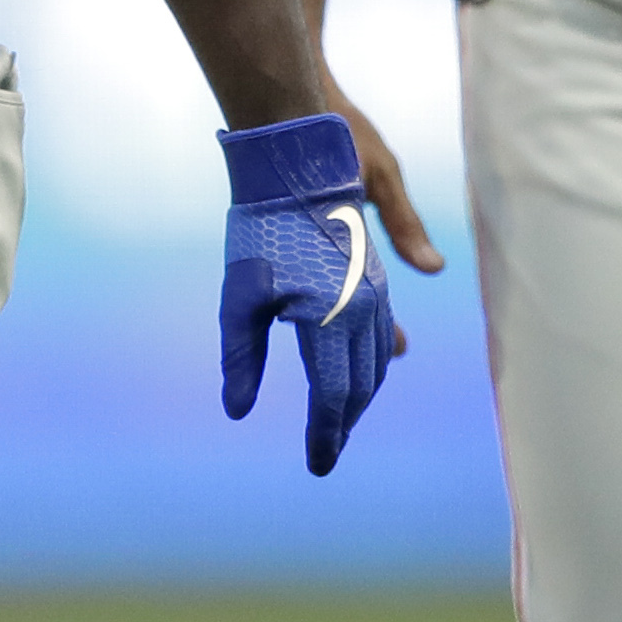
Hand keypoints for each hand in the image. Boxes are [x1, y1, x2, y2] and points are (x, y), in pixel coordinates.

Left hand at [217, 112, 413, 475]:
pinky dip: (378, 355)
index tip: (318, 467)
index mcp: (330, 319)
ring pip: (378, 358)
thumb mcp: (239, 294)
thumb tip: (237, 411)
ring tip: (343, 419)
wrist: (298, 154)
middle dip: (343, 422)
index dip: (326, 436)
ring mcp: (377, 289)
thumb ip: (243, 355)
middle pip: (360, 384)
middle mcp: (364, 309)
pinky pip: (385, 327)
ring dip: (361, 391)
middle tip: (326, 452)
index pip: (333, 396)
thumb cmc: (260, 224)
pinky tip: (383, 362)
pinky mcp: (378, 271)